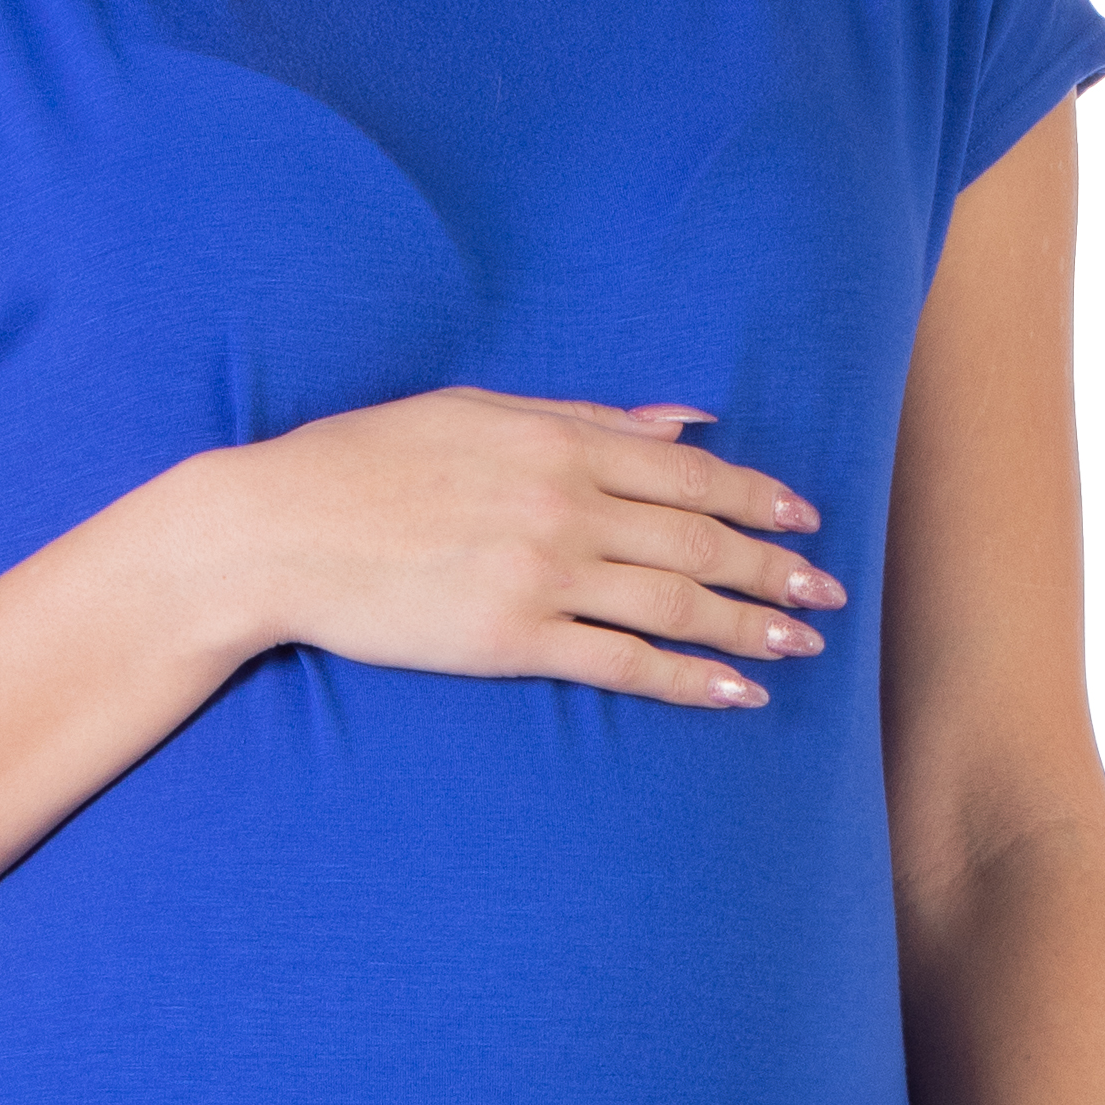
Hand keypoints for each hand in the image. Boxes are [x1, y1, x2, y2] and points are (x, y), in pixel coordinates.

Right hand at [217, 389, 843, 704]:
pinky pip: (622, 663)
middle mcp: (563, 505)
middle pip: (700, 538)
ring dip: (750, 625)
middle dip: (774, 568)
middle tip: (828, 594)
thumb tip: (683, 422)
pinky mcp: (509, 640)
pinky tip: (737, 693)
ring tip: (801, 645)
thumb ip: (587, 418)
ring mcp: (540, 575)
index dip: (758, 496)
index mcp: (557, 440)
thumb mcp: (478, 411)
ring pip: (675, 601)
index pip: (689, 471)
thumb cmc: (366, 461)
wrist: (277, 530)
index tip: (806, 518)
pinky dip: (688, 678)